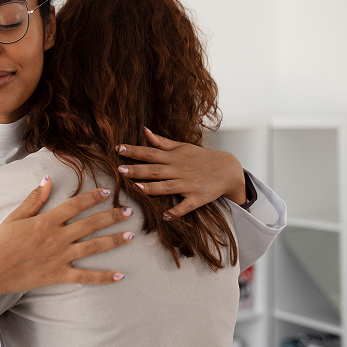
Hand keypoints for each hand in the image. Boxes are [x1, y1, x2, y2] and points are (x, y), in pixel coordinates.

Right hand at [0, 176, 133, 312]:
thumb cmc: (0, 242)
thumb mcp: (14, 216)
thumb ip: (33, 199)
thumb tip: (47, 179)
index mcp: (46, 221)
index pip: (75, 205)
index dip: (92, 198)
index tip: (107, 192)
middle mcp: (57, 237)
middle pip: (90, 224)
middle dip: (112, 216)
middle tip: (130, 211)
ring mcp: (60, 257)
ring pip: (93, 247)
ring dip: (114, 241)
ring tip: (130, 235)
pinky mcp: (59, 275)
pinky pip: (86, 276)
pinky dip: (104, 277)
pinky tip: (120, 275)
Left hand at [115, 127, 246, 219]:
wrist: (228, 169)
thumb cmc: (201, 157)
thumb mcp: (182, 147)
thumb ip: (162, 142)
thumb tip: (144, 130)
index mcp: (173, 157)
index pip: (150, 152)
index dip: (134, 151)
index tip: (118, 148)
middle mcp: (179, 170)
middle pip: (155, 170)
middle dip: (138, 170)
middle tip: (120, 170)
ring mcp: (188, 185)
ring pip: (167, 187)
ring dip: (152, 188)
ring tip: (137, 188)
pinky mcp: (197, 198)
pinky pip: (185, 206)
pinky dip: (176, 212)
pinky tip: (165, 217)